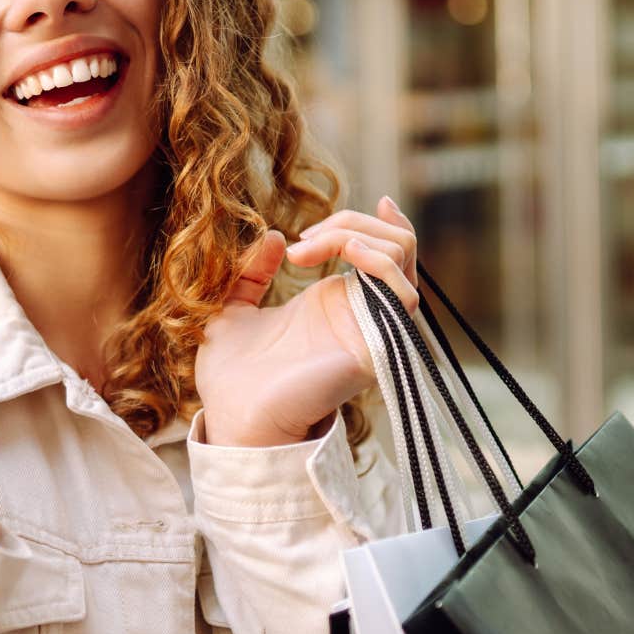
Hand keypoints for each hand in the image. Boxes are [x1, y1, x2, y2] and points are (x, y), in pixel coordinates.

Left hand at [194, 197, 420, 447]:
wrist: (231, 416)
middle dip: (353, 222)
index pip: (380, 250)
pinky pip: (402, 294)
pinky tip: (344, 252)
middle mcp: (361, 312)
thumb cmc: (230, 375)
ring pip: (402, 259)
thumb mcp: (232, 309)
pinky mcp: (376, 347)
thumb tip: (273, 236)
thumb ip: (251, 271)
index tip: (329, 216)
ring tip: (308, 249)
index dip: (372, 221)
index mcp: (334, 303)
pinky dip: (377, 260)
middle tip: (303, 243)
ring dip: (359, 235)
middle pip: (396, 245)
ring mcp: (372, 328)